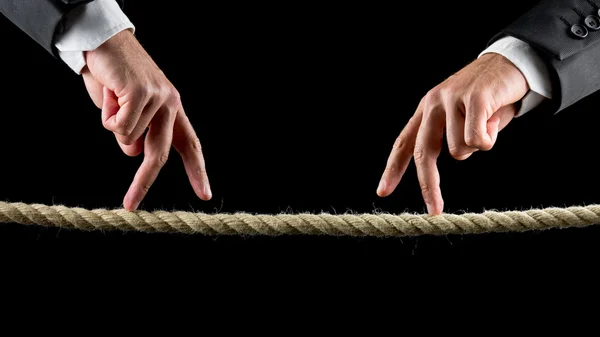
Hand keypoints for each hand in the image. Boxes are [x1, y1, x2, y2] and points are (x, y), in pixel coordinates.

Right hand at [81, 30, 211, 210]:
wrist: (103, 41)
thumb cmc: (113, 77)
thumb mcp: (125, 111)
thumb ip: (133, 133)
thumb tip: (134, 153)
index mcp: (172, 110)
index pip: (190, 145)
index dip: (198, 171)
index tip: (205, 194)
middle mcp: (171, 104)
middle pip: (160, 154)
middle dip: (142, 182)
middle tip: (130, 204)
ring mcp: (159, 98)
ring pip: (128, 138)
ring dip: (111, 122)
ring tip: (111, 96)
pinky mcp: (142, 92)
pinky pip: (118, 125)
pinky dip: (106, 114)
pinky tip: (109, 91)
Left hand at [376, 53, 528, 214]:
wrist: (512, 62)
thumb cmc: (489, 97)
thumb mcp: (464, 119)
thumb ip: (455, 139)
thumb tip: (458, 156)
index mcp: (427, 110)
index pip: (403, 143)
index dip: (393, 169)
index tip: (382, 192)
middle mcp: (434, 103)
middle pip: (425, 153)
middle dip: (429, 185)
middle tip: (435, 210)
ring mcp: (452, 99)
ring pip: (461, 151)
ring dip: (480, 145)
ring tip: (489, 123)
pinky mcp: (473, 98)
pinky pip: (478, 140)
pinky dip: (490, 138)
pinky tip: (496, 119)